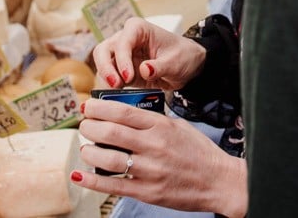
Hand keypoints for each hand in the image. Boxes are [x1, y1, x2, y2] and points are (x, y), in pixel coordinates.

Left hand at [74, 99, 247, 217]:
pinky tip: (79, 175)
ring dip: (89, 151)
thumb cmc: (199, 152)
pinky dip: (93, 180)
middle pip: (110, 132)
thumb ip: (153, 120)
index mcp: (161, 126)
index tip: (87, 105)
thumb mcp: (179, 126)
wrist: (219, 181)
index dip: (99, 107)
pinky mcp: (148, 192)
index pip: (123, 111)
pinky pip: (114, 185)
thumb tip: (125, 114)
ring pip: (108, 158)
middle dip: (89, 127)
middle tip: (84, 125)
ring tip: (85, 148)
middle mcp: (154, 146)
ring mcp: (150, 170)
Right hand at [90, 17, 206, 90]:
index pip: (123, 41)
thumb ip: (160, 66)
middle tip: (116, 85)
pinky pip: (109, 77)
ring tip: (118, 91)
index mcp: (138, 29)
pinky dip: (110, 87)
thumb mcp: (176, 62)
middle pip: (103, 50)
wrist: (187, 66)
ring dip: (106, 78)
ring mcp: (120, 55)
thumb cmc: (182, 56)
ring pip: (101, 64)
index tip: (128, 77)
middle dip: (106, 68)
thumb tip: (144, 70)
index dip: (122, 59)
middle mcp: (125, 39)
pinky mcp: (121, 70)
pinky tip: (118, 96)